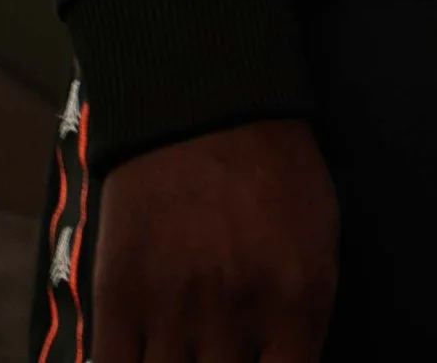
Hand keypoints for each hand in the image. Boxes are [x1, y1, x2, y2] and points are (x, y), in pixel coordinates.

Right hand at [90, 118, 336, 362]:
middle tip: (216, 354)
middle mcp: (237, 316)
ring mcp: (174, 310)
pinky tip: (139, 358)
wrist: (202, 100)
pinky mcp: (118, 298)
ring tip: (184, 351)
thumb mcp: (318, 244)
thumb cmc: (273, 172)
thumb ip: (303, 324)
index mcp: (298, 303)